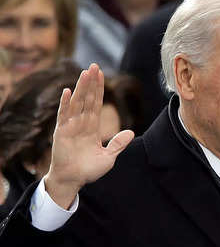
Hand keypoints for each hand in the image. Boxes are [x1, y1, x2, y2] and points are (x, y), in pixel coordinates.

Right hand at [45, 64, 133, 207]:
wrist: (74, 180)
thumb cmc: (89, 170)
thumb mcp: (109, 156)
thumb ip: (118, 144)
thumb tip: (131, 132)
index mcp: (92, 127)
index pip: (96, 104)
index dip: (99, 89)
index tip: (101, 74)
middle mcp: (81, 123)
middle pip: (87, 99)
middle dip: (91, 83)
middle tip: (94, 65)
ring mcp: (70, 126)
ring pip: (77, 103)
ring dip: (80, 88)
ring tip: (85, 73)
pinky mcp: (62, 132)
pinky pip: (63, 115)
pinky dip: (65, 104)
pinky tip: (68, 92)